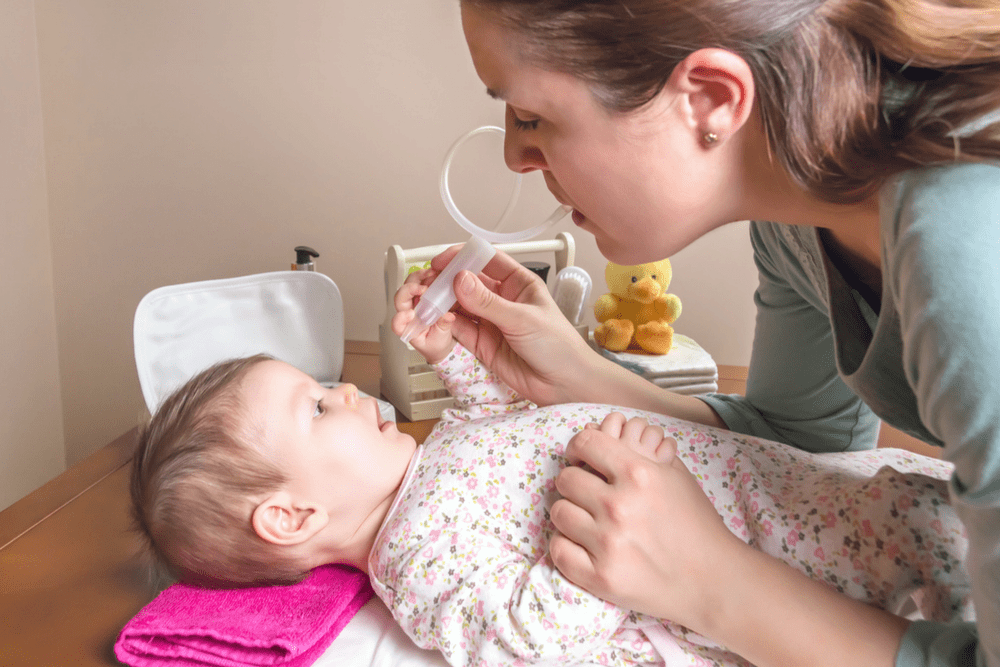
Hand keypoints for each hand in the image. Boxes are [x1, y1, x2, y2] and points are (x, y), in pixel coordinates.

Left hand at [390, 268, 456, 363]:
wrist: (440, 341)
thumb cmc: (435, 344)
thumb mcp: (441, 339)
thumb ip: (443, 327)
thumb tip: (447, 316)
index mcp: (408, 328)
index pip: (397, 323)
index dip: (400, 318)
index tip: (411, 314)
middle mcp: (408, 313)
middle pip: (400, 298)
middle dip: (409, 290)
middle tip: (422, 288)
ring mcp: (415, 302)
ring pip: (409, 285)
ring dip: (418, 277)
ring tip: (431, 273)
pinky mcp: (423, 294)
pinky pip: (421, 281)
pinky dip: (428, 275)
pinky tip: (436, 272)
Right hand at [434, 245, 596, 405]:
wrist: (564, 385)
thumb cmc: (558, 347)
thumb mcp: (523, 319)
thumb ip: (488, 302)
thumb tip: (461, 280)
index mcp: (518, 283)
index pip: (486, 260)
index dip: (463, 256)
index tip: (442, 261)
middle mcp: (502, 299)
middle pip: (467, 282)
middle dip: (446, 281)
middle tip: (428, 284)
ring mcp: (490, 321)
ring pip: (458, 305)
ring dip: (441, 303)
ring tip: (426, 302)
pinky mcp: (481, 343)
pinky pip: (457, 328)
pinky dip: (443, 324)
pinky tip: (434, 320)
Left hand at [549, 422, 743, 627]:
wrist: (714, 578)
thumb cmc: (696, 523)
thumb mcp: (675, 475)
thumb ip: (638, 451)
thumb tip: (597, 431)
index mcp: (638, 473)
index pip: (585, 443)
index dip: (578, 447)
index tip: (578, 457)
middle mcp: (619, 505)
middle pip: (566, 479)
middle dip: (575, 483)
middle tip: (586, 494)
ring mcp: (608, 543)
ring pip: (559, 513)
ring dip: (570, 514)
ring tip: (586, 521)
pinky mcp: (601, 577)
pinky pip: (558, 550)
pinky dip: (566, 546)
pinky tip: (581, 544)